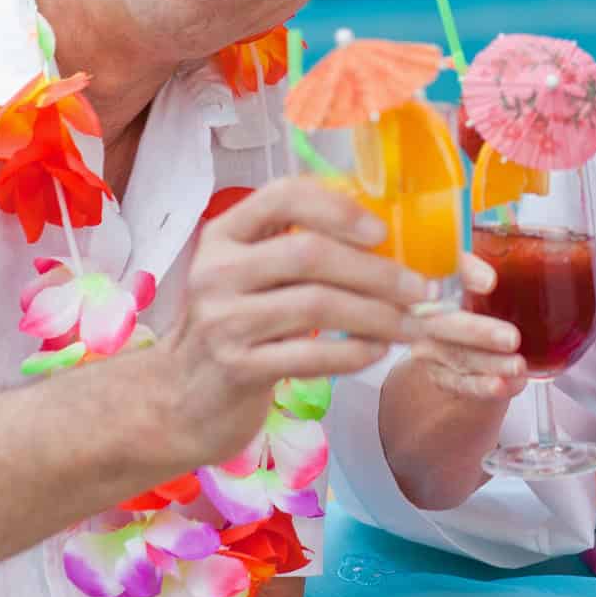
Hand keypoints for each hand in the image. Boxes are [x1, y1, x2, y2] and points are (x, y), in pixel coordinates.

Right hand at [149, 177, 425, 466]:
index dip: (338, 208)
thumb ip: (293, 249)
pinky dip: (352, 352)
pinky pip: (309, 355)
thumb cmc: (231, 327)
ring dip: (377, 315)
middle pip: (309, 253)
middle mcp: (217, 270)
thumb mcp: (247, 276)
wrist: (177, 399)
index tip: (381, 232)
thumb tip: (384, 239)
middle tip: (419, 289)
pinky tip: (377, 352)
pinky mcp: (236, 368)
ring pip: (316, 304)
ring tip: (410, 325)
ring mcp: (223, 320)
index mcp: (225, 234)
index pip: (282, 196)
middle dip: (376, 271)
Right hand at [404, 254, 595, 400]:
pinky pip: (456, 381)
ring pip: (455, 354)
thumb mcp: (521, 275)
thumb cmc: (496, 294)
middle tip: (512, 339)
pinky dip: (481, 387)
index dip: (465, 269)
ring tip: (518, 368)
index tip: (489, 280)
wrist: (465, 327)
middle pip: (445, 318)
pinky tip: (505, 386)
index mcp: (453, 267)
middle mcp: (434, 303)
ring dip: (487, 363)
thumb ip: (561, 271)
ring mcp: (431, 339)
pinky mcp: (438, 369)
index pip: (449, 261)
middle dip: (478, 330)